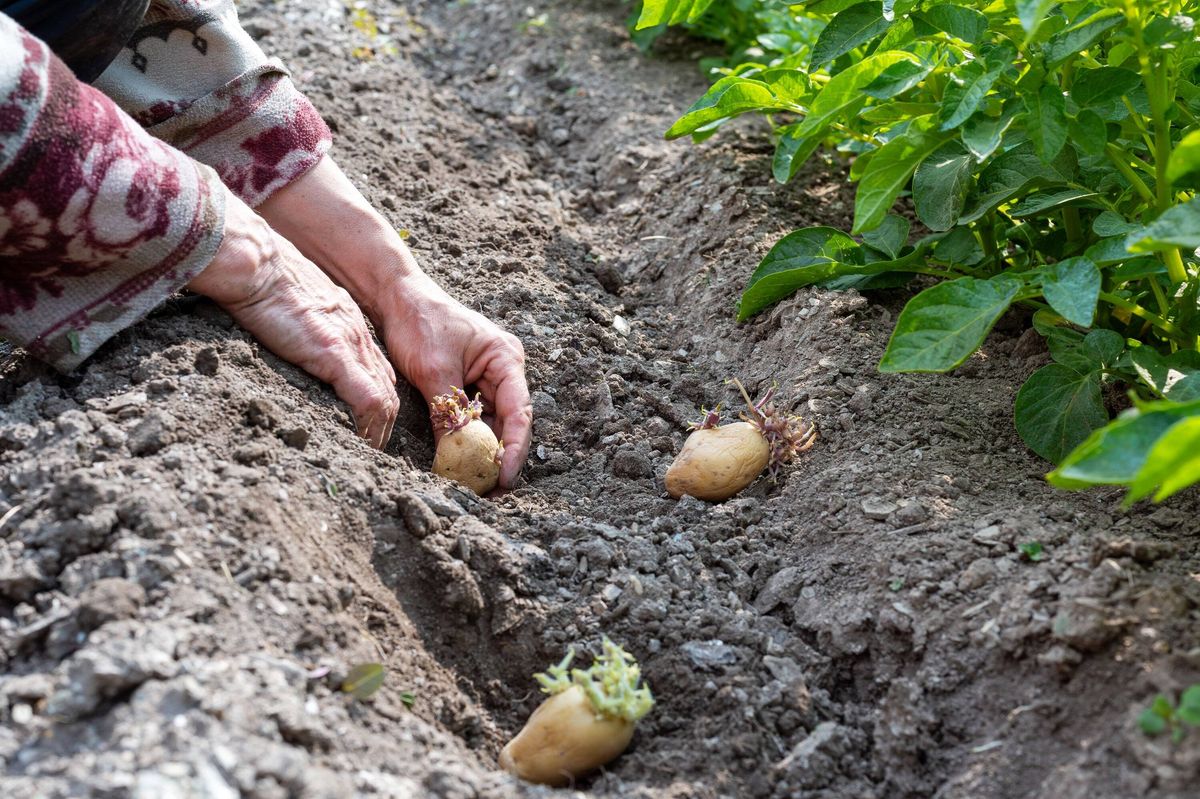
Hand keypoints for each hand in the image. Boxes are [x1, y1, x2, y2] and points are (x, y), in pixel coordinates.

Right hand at [188, 188, 398, 447]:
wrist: (255, 263)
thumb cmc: (261, 280)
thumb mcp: (293, 306)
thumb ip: (301, 327)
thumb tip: (287, 340)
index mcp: (346, 324)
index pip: (377, 370)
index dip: (378, 399)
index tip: (373, 424)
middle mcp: (356, 336)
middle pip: (388, 387)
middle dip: (386, 422)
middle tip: (378, 449)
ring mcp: (350, 346)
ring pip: (384, 398)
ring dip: (379, 430)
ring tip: (372, 455)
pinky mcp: (335, 355)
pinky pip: (367, 399)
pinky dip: (369, 425)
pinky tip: (365, 443)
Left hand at [381, 272, 531, 487]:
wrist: (395, 298)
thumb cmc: (420, 322)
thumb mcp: (434, 371)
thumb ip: (448, 413)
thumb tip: (454, 457)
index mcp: (506, 359)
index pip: (519, 410)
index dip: (514, 447)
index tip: (504, 475)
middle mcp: (503, 371)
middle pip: (509, 422)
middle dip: (500, 457)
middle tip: (491, 490)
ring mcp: (486, 380)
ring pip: (490, 425)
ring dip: (482, 452)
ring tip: (475, 483)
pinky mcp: (467, 387)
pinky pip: (472, 420)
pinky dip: (466, 441)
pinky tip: (459, 463)